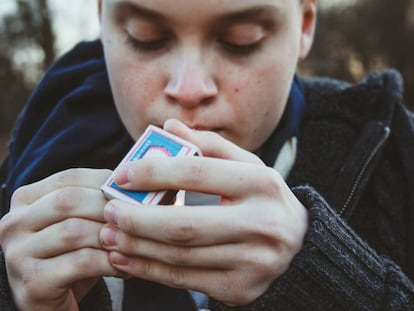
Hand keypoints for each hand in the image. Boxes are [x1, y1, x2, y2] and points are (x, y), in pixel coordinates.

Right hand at [0, 169, 125, 310]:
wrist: (52, 300)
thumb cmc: (71, 255)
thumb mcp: (80, 221)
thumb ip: (97, 201)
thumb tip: (139, 187)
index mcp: (26, 199)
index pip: (71, 178)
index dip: (106, 182)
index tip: (135, 191)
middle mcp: (14, 222)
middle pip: (70, 201)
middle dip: (109, 207)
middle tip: (140, 215)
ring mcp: (18, 252)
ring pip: (75, 231)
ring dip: (111, 236)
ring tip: (135, 241)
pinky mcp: (32, 281)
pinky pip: (80, 262)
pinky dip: (109, 261)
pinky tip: (125, 265)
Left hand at [100, 119, 308, 305]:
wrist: (299, 244)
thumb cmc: (262, 197)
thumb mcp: (245, 166)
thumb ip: (209, 145)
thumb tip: (168, 126)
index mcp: (261, 183)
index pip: (196, 173)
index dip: (154, 172)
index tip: (122, 174)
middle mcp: (261, 223)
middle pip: (184, 224)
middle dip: (137, 218)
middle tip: (109, 210)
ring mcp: (253, 261)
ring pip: (180, 256)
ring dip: (137, 247)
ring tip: (110, 235)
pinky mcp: (241, 289)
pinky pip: (185, 281)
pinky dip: (149, 271)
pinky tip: (127, 261)